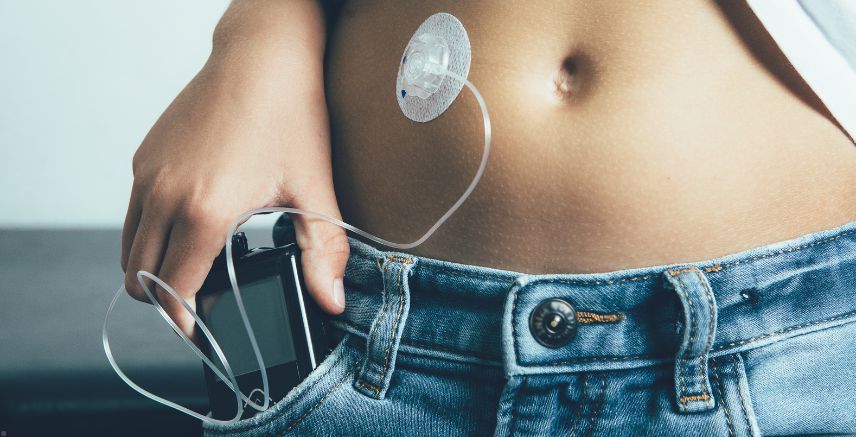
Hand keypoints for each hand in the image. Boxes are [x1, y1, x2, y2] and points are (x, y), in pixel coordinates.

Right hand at [121, 30, 347, 338]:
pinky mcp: (144, 158)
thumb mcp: (313, 188)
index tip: (202, 331)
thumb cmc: (288, 115)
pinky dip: (150, 234)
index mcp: (204, 212)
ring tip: (194, 269)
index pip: (174, 290)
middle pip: (139, 278)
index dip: (186, 321)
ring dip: (153, 269)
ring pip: (129, 248)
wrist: (262, 57)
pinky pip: (133, 214)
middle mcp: (165, 195)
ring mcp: (148, 175)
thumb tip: (332, 300)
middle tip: (200, 303)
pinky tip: (190, 226)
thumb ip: (322, 251)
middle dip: (165, 300)